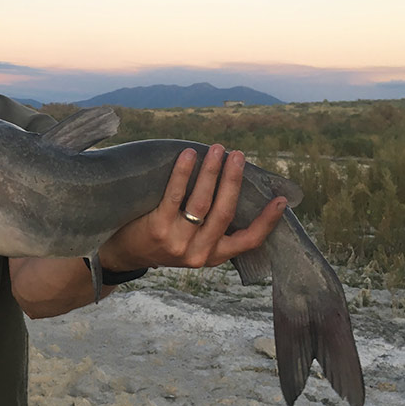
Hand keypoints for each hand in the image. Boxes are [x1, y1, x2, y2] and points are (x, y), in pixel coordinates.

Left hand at [98, 146, 286, 270]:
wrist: (122, 254)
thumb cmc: (160, 240)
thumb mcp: (190, 243)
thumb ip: (210, 226)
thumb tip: (231, 184)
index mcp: (212, 256)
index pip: (247, 241)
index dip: (267, 222)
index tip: (281, 200)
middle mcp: (198, 253)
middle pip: (225, 212)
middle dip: (233, 180)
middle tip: (237, 155)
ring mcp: (178, 242)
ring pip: (202, 203)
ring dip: (212, 172)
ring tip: (217, 149)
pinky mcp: (158, 229)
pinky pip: (175, 196)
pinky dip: (183, 173)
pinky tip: (189, 155)